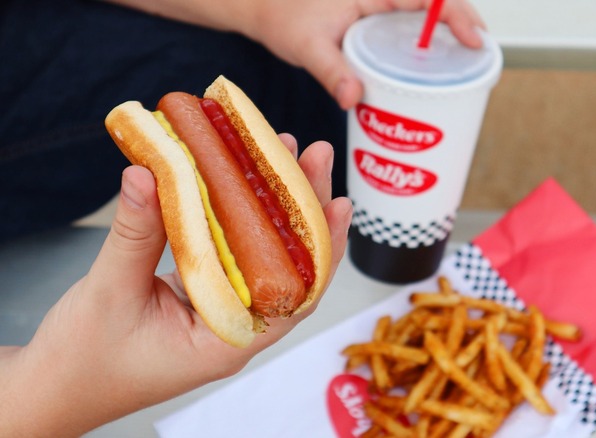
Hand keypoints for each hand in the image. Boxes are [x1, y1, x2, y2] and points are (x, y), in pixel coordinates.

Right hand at [0, 136, 351, 436]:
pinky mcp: (204, 296)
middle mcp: (237, 327)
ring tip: (285, 152)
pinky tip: (245, 181)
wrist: (54, 388)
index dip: (321, 246)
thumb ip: (135, 234)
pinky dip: (241, 217)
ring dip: (276, 205)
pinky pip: (234, 253)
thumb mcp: (108, 293)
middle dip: (304, 208)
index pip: (297, 293)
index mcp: (229, 342)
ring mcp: (223, 310)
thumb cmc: (82, 360)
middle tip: (313, 153)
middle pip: (290, 265)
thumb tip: (151, 171)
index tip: (336, 200)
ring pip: (264, 255)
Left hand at [238, 0, 485, 108]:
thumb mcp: (307, 46)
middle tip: (483, 58)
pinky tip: (439, 68)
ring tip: (471, 64)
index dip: (458, 14)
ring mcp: (382, 7)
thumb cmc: (283, 17)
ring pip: (428, 14)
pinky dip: (431, 44)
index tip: (475, 39)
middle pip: (437, 3)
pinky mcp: (378, 21)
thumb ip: (331, 71)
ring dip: (452, 34)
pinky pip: (413, 27)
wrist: (265, 9)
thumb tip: (354, 98)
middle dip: (466, 25)